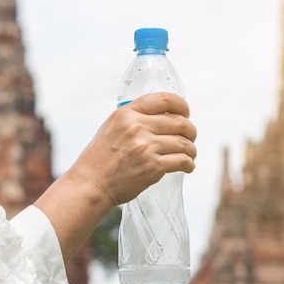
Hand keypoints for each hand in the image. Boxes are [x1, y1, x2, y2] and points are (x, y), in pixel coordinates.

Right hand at [34, 92, 196, 261]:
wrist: (91, 184)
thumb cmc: (100, 158)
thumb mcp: (111, 127)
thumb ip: (134, 118)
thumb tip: (162, 116)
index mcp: (127, 113)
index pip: (164, 99)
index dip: (182, 105)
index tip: (186, 112)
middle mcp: (137, 127)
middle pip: (180, 122)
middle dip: (191, 131)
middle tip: (190, 137)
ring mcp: (146, 147)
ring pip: (184, 143)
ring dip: (191, 149)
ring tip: (189, 155)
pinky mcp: (153, 167)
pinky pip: (182, 161)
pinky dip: (189, 164)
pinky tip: (187, 166)